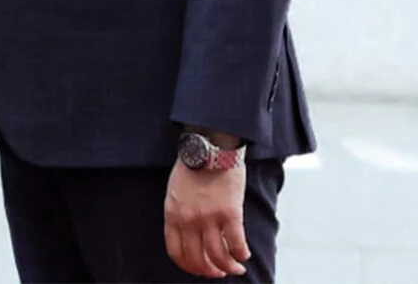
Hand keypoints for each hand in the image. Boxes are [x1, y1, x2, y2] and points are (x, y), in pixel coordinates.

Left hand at [164, 157, 248, 278]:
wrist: (209, 147)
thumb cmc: (193, 167)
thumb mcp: (175, 192)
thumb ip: (179, 214)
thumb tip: (190, 237)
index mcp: (172, 215)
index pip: (176, 252)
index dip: (189, 267)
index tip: (200, 269)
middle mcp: (188, 220)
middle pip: (197, 259)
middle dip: (209, 271)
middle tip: (219, 273)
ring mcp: (209, 217)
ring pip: (218, 256)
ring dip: (228, 268)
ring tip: (236, 269)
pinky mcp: (230, 213)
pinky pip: (236, 244)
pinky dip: (241, 254)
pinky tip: (245, 254)